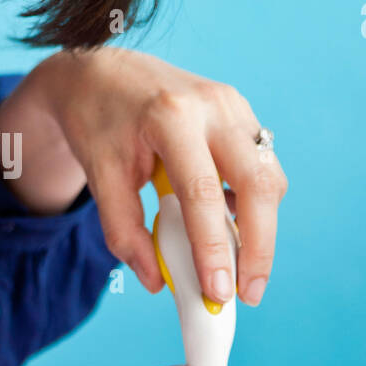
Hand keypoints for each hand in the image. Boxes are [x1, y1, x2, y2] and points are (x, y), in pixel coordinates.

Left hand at [27, 48, 287, 304]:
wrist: (101, 72)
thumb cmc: (97, 122)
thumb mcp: (99, 176)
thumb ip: (123, 231)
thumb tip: (157, 283)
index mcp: (171, 116)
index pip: (203, 193)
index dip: (215, 247)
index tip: (218, 293)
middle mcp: (213, 106)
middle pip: (258, 184)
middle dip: (259, 246)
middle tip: (247, 294)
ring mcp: (234, 106)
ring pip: (268, 177)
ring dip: (261, 228)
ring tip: (238, 270)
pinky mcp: (241, 113)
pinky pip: (261, 167)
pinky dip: (253, 204)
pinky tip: (230, 229)